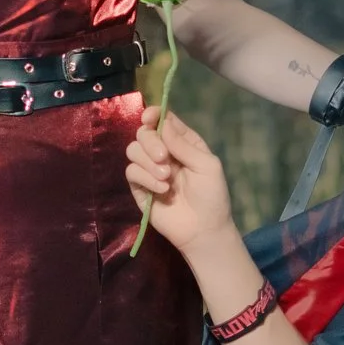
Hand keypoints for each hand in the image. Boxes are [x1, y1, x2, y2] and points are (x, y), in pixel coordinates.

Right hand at [125, 110, 234, 253]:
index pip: (163, 121)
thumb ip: (183, 144)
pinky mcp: (139, 188)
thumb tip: (162, 122)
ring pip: (133, 150)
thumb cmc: (212, 196)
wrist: (203, 229)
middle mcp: (164, 153)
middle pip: (143, 133)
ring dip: (148, 162)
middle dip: (150, 142)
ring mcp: (150, 170)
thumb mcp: (206, 165)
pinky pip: (131, 172)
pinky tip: (162, 190)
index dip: (153, 115)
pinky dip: (145, 178)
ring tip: (166, 178)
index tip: (149, 118)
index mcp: (183, 143)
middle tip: (164, 158)